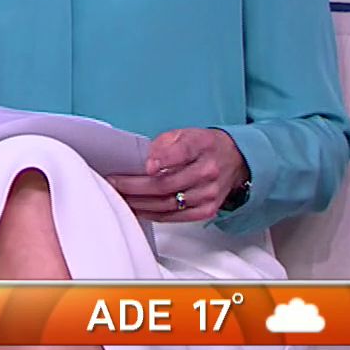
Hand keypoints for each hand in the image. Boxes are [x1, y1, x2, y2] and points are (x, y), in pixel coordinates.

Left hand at [106, 128, 246, 222]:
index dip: (163, 160)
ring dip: (140, 203)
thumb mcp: (184, 133)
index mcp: (202, 146)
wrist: (234, 160)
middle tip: (115, 183)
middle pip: (167, 184)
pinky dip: (154, 214)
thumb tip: (148, 162)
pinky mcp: (207, 210)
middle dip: (135, 186)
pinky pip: (175, 217)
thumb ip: (164, 144)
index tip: (146, 166)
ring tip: (121, 197)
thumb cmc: (203, 146)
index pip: (183, 152)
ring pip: (168, 204)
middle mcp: (208, 171)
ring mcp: (209, 194)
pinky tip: (138, 209)